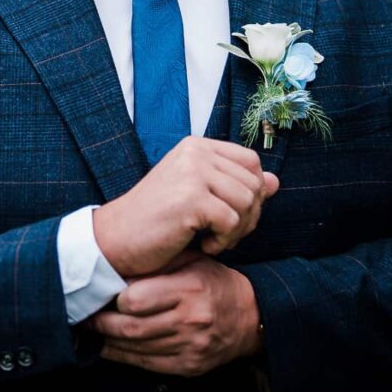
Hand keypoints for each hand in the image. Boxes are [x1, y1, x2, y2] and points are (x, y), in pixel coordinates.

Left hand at [90, 251, 262, 377]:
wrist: (250, 317)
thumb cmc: (213, 282)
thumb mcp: (191, 261)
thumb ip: (158, 263)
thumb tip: (116, 267)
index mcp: (189, 289)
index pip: (135, 300)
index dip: (112, 297)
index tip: (97, 292)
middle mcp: (189, 320)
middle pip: (130, 327)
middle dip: (99, 323)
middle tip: (80, 315)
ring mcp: (189, 347)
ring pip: (135, 348)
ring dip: (105, 340)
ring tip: (88, 329)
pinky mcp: (188, 366)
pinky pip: (146, 364)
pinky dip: (121, 357)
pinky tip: (106, 347)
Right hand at [92, 136, 278, 276]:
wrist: (116, 239)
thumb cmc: (157, 222)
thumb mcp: (200, 199)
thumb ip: (235, 187)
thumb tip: (276, 181)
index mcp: (196, 146)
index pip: (251, 161)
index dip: (252, 193)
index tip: (230, 216)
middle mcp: (195, 152)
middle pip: (254, 183)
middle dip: (247, 217)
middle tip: (222, 234)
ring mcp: (192, 172)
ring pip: (248, 202)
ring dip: (237, 231)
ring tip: (212, 239)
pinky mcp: (190, 198)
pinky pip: (232, 222)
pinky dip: (223, 241)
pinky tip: (203, 245)